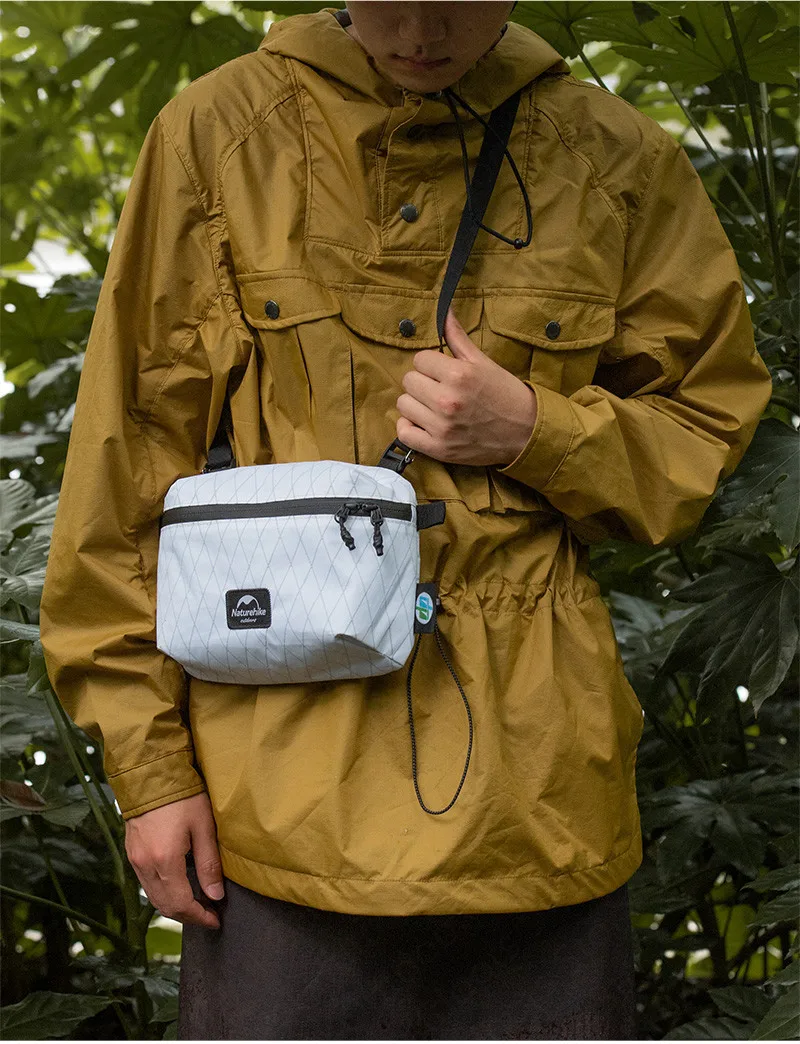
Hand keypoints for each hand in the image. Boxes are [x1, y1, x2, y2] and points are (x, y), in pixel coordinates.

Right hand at [124, 791, 222, 929]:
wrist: (151, 773)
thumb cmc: (183, 796)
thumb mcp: (203, 826)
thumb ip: (209, 863)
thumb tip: (215, 895)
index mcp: (164, 861)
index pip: (182, 904)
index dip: (200, 917)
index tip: (216, 920)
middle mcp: (144, 865)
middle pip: (165, 906)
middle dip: (187, 916)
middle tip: (208, 915)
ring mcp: (134, 860)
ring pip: (153, 897)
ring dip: (174, 906)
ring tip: (196, 903)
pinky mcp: (131, 853)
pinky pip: (146, 884)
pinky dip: (162, 892)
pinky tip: (178, 887)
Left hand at [396, 307, 537, 466]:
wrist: (525, 432)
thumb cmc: (504, 394)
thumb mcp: (483, 362)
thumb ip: (457, 337)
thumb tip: (443, 310)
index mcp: (459, 375)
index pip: (419, 359)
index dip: (431, 364)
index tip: (443, 372)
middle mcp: (447, 400)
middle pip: (409, 380)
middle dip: (423, 381)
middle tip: (440, 389)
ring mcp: (441, 427)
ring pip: (403, 404)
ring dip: (416, 404)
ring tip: (434, 406)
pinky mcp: (439, 448)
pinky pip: (404, 433)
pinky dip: (410, 427)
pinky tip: (424, 423)